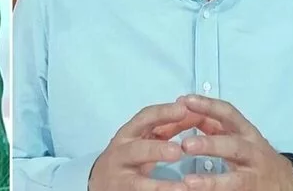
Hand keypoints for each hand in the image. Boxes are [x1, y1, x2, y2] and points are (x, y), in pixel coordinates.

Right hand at [88, 102, 209, 190]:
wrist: (101, 182)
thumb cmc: (127, 157)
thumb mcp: (144, 139)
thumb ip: (167, 128)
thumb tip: (191, 111)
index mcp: (129, 134)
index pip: (144, 119)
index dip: (163, 113)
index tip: (183, 109)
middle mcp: (121, 153)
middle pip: (137, 149)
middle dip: (157, 149)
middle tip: (178, 150)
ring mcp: (121, 175)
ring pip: (137, 180)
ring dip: (159, 183)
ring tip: (181, 185)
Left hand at [177, 95, 292, 190]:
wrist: (286, 182)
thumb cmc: (252, 153)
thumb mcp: (236, 134)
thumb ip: (211, 124)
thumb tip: (182, 106)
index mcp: (246, 132)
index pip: (228, 114)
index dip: (207, 106)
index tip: (185, 101)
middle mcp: (252, 152)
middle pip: (232, 146)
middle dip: (208, 145)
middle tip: (185, 145)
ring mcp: (253, 175)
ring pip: (234, 179)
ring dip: (210, 181)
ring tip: (189, 182)